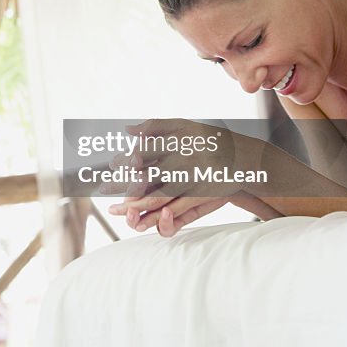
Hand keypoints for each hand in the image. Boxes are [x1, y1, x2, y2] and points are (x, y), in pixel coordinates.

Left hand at [106, 119, 240, 236]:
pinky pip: (174, 209)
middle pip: (145, 176)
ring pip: (157, 196)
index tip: (112, 165)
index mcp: (175, 142)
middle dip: (122, 186)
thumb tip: (127, 130)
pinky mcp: (199, 196)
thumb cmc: (209, 138)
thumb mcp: (184, 125)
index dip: (124, 161)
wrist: (243, 158)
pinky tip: (142, 220)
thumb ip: (155, 125)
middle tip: (103, 190)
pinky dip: (156, 216)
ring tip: (117, 210)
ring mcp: (190, 180)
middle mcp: (181, 161)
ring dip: (134, 205)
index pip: (142, 153)